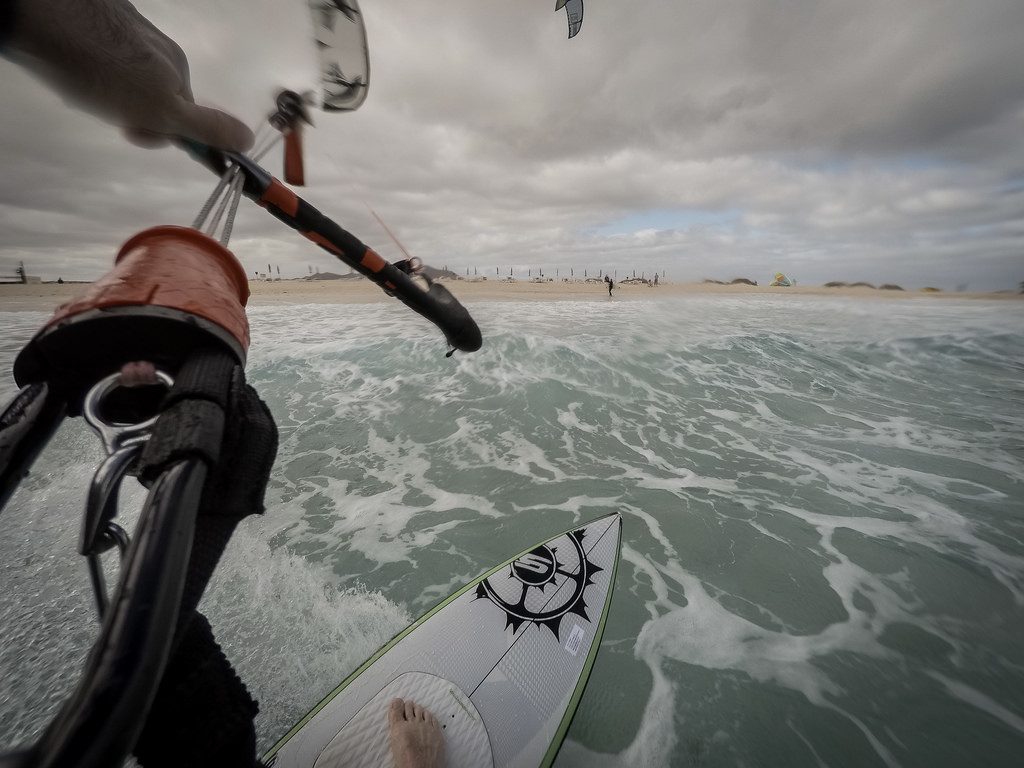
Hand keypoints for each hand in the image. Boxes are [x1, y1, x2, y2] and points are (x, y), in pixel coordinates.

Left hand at [8, 0, 252, 151]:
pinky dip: (90, 68)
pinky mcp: (100, 17)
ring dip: (108, 92)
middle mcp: (160, 46)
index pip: (183, 114)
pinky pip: (103, 53)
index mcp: (179, 68)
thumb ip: (206, 126)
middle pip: (155, 94)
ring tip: (82, 87)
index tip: (131, 131)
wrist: (43, 19)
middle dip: (132, 111)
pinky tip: (72, 68)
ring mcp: (129, 28)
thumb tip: (248, 139)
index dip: (158, 131)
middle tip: (105, 111)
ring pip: (126, 77)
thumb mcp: (161, 110)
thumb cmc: (102, 71)